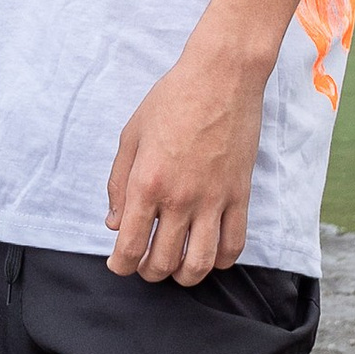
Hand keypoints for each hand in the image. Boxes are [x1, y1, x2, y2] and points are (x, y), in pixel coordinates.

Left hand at [105, 41, 270, 282]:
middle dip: (148, 272)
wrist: (221, 77)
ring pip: (200, 265)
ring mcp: (213, 200)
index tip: (118, 264)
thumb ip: (118, 183)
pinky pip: (234, 246)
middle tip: (144, 264)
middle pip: (162, 263)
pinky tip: (209, 254)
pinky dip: (220, 261)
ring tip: (176, 267)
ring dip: (184, 276)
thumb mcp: (131, 136)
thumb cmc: (172, 100)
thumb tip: (114, 223)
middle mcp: (180, 199)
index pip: (130, 246)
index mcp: (147, 183)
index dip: (120, 265)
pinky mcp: (240, 196)